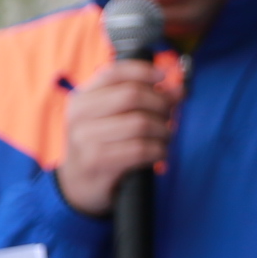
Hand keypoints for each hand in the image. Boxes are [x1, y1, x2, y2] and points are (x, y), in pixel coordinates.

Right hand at [53, 59, 180, 215]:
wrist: (78, 186)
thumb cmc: (101, 146)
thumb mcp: (112, 118)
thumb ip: (142, 100)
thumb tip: (178, 89)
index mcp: (81, 99)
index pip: (114, 73)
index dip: (144, 71)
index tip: (164, 77)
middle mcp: (79, 116)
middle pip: (133, 95)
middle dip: (160, 103)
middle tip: (169, 115)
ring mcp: (85, 140)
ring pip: (140, 123)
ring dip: (163, 130)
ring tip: (165, 136)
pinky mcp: (97, 162)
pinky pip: (141, 149)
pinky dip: (159, 150)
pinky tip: (159, 153)